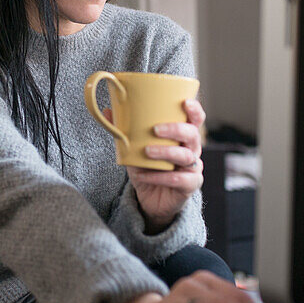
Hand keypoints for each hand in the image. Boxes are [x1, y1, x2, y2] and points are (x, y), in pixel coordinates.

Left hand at [117, 98, 205, 232]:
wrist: (150, 199)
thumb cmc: (146, 167)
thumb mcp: (133, 148)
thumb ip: (124, 130)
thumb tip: (107, 110)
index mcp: (182, 136)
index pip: (195, 119)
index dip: (194, 110)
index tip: (185, 103)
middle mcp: (192, 150)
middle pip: (193, 135)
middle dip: (176, 130)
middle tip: (155, 130)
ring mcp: (193, 168)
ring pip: (186, 156)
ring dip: (166, 152)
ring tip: (147, 152)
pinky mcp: (189, 186)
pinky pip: (178, 179)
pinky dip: (159, 177)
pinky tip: (143, 175)